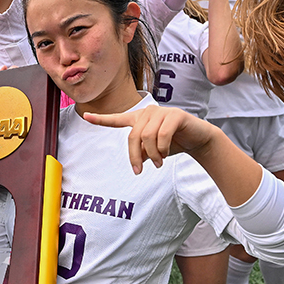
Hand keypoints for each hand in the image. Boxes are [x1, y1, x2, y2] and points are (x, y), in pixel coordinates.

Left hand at [84, 105, 220, 173]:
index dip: (101, 119)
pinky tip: (167, 153)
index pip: (117, 119)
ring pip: (147, 136)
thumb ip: (142, 152)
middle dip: (135, 156)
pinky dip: (163, 148)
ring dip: (153, 154)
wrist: (198, 139)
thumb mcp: (154, 151)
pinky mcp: (175, 115)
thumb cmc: (174, 143)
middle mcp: (148, 112)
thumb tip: (138, 159)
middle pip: (133, 136)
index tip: (85, 116)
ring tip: (159, 162)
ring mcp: (161, 112)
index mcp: (140, 119)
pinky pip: (162, 135)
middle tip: (140, 171)